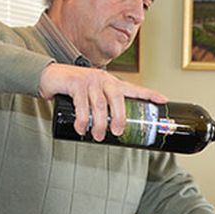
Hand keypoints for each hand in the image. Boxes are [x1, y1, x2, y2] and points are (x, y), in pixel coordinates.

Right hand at [38, 62, 166, 140]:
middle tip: (117, 133)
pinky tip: (81, 129)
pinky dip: (82, 119)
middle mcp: (104, 79)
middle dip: (119, 117)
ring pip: (99, 104)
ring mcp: (90, 80)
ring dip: (99, 123)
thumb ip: (105, 108)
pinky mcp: (75, 83)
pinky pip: (82, 104)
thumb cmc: (75, 90)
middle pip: (117, 99)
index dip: (149, 94)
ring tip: (97, 136)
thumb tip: (115, 133)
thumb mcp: (94, 96)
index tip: (164, 101)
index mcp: (112, 83)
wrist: (50, 77)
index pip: (134, 89)